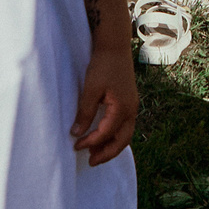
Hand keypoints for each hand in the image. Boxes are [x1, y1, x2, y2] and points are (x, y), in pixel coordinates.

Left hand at [71, 36, 139, 164]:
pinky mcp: (129, 102)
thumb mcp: (91, 89)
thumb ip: (85, 113)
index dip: (91, 142)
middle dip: (107, 153)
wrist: (114, 47)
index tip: (76, 146)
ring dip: (112, 146)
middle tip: (91, 162)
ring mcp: (132, 107)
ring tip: (96, 153)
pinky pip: (125, 126)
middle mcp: (131, 110)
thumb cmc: (103, 65)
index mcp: (122, 108)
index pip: (106, 134)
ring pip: (125, 135)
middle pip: (122, 141)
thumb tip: (77, 133)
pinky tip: (104, 136)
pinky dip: (115, 136)